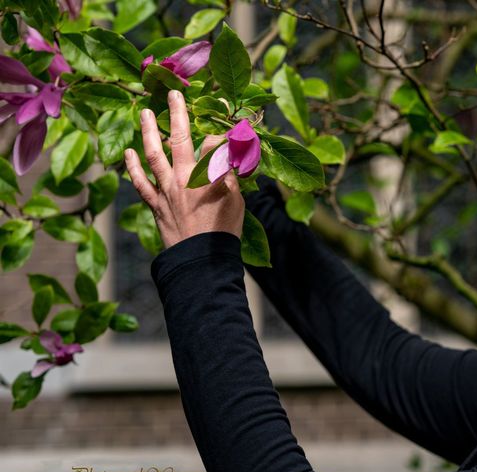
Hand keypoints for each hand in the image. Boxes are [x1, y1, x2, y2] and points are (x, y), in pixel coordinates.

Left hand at [124, 90, 244, 248]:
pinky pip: (140, 183)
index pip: (212, 144)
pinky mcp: (156, 206)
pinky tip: (129, 153)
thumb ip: (229, 173)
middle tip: (173, 93)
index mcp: (206, 177)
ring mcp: (165, 191)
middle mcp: (182, 179)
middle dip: (176, 114)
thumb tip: (228, 152)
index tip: (227, 130)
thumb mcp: (235, 200)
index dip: (220, 133)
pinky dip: (133, 167)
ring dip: (148, 132)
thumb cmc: (223, 231)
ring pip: (153, 155)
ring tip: (144, 114)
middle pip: (179, 139)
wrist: (201, 261)